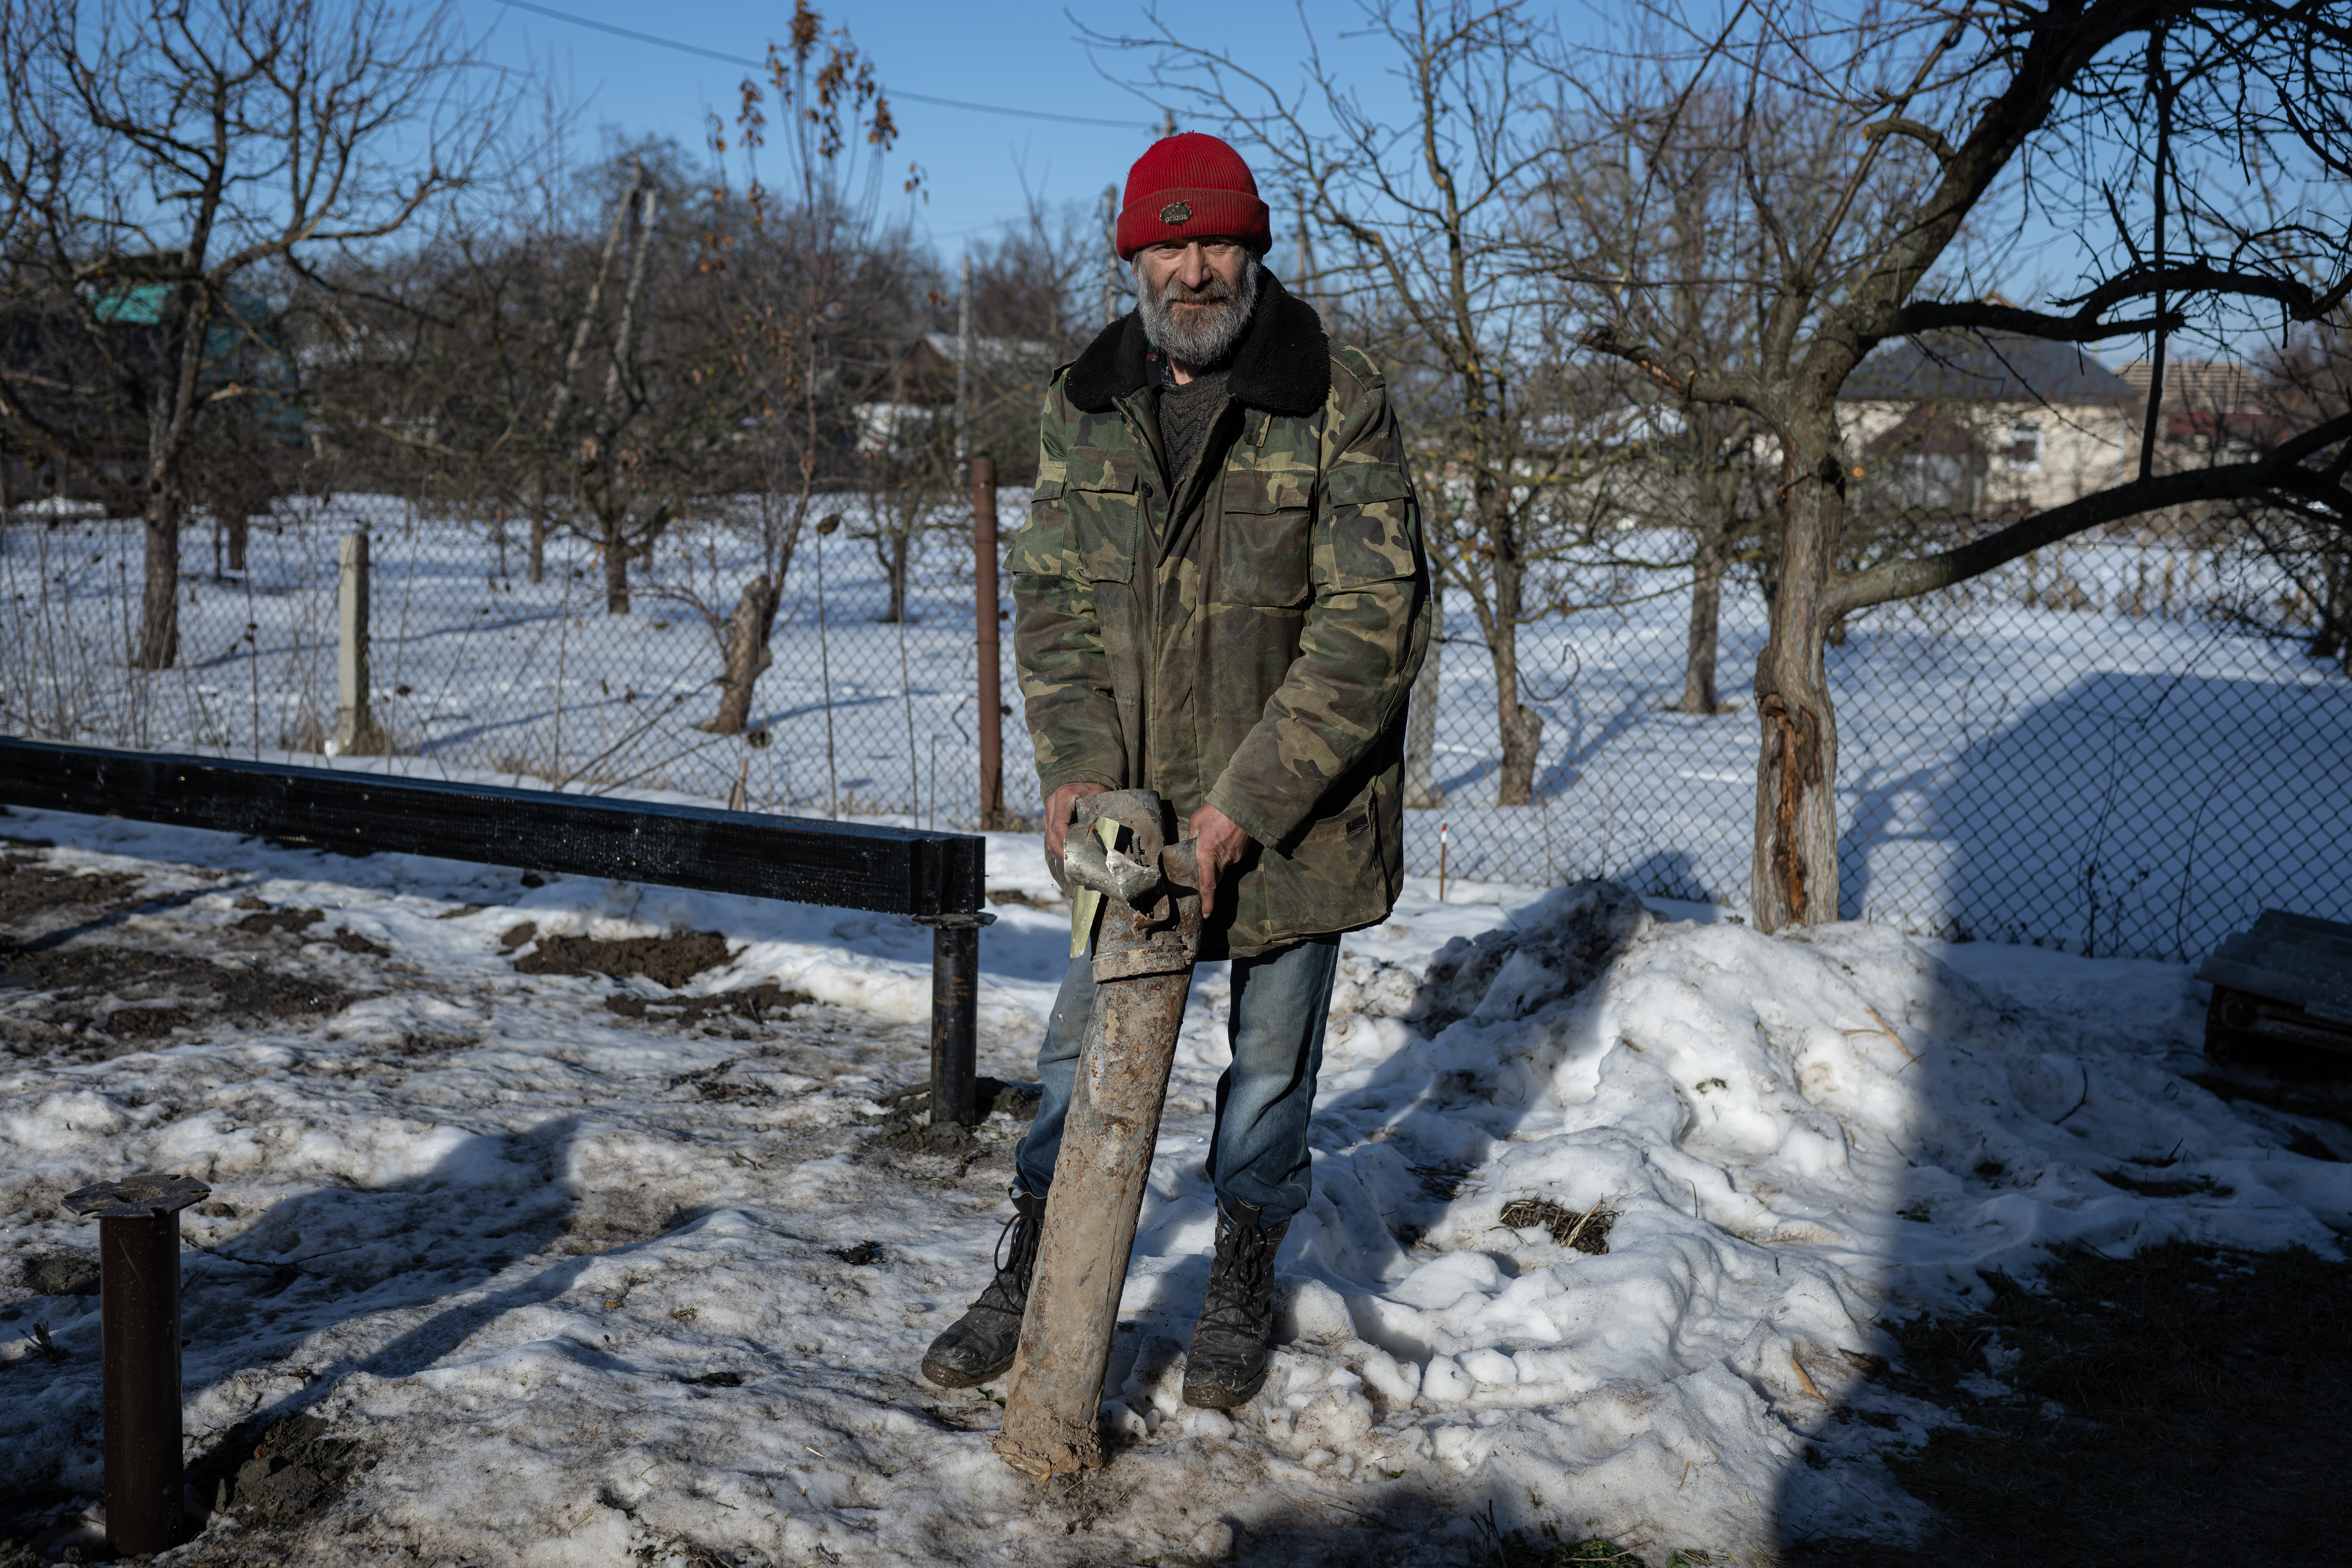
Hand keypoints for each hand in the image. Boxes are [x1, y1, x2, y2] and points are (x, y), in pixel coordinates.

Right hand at [1042, 781, 1109, 861]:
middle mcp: (1052, 803)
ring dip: (1058, 849)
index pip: (1058, 824)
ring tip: (1070, 860)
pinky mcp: (1049, 817)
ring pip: (1048, 836)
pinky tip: (1067, 852)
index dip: (1065, 840)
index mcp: (1063, 796)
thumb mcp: (1099, 796)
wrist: (1085, 778)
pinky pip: (1049, 834)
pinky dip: (1057, 845)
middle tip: (1072, 861)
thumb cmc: (1095, 787)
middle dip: (1061, 849)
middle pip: (1051, 833)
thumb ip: (1098, 813)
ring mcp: (1048, 810)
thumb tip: (1102, 837)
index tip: (1075, 851)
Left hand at [1188, 803, 1251, 917]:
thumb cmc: (1217, 810)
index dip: (1207, 901)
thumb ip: (1192, 836)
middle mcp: (1223, 859)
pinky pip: (1232, 857)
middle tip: (1203, 873)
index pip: (1207, 884)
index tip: (1206, 914)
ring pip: (1224, 866)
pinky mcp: (1244, 851)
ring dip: (1218, 860)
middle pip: (1216, 878)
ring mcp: (1236, 856)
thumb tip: (1190, 843)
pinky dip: (1226, 851)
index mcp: (1208, 854)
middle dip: (1209, 880)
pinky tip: (1224, 838)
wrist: (1244, 802)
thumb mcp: (1197, 821)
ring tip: (1215, 841)